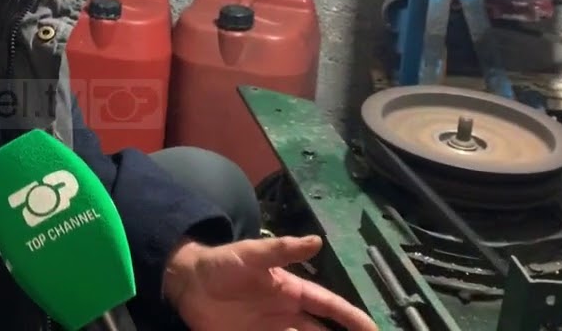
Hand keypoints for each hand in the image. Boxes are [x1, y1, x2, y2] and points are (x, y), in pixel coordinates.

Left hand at [163, 235, 377, 330]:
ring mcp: (271, 330)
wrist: (187, 282)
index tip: (374, 329)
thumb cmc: (222, 263)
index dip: (352, 318)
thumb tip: (317, 240)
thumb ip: (282, 249)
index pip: (329, 306)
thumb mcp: (252, 254)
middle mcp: (287, 314)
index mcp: (291, 291)